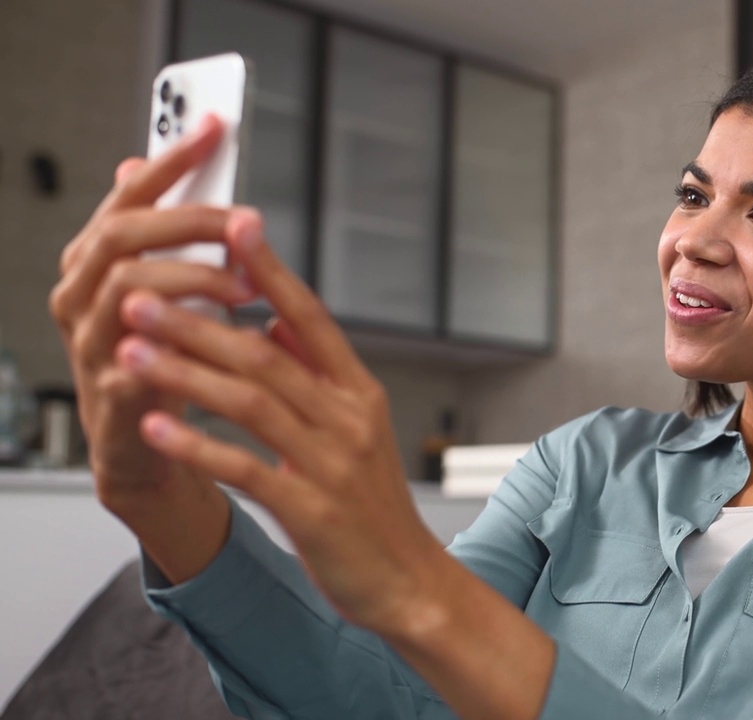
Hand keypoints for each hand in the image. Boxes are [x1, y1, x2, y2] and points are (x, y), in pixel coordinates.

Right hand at [49, 116, 256, 508]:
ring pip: (128, 289)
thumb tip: (143, 164)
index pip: (128, 197)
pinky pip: (144, 357)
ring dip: (193, 279)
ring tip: (245, 287)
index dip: (170, 160)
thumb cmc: (164, 360)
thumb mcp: (168, 290)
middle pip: (123, 236)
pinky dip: (190, 343)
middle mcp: (82, 296)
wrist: (147, 448)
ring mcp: (91, 344)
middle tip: (246, 224)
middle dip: (189, 221)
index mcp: (97, 264)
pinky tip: (233, 335)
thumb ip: (163, 234)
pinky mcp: (113, 393)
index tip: (217, 127)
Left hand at [115, 212, 442, 633]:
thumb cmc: (375, 506)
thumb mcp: (360, 429)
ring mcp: (332, 464)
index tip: (236, 225)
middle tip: (142, 295)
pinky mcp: (311, 510)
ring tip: (133, 350)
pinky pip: (245, 468)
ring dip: (185, 373)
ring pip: (250, 403)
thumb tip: (280, 320)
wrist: (408, 579)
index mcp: (359, 392)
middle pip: (266, 355)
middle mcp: (349, 419)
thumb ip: (320, 373)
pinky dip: (198, 445)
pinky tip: (157, 426)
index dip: (271, 270)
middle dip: (197, 322)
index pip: (311, 317)